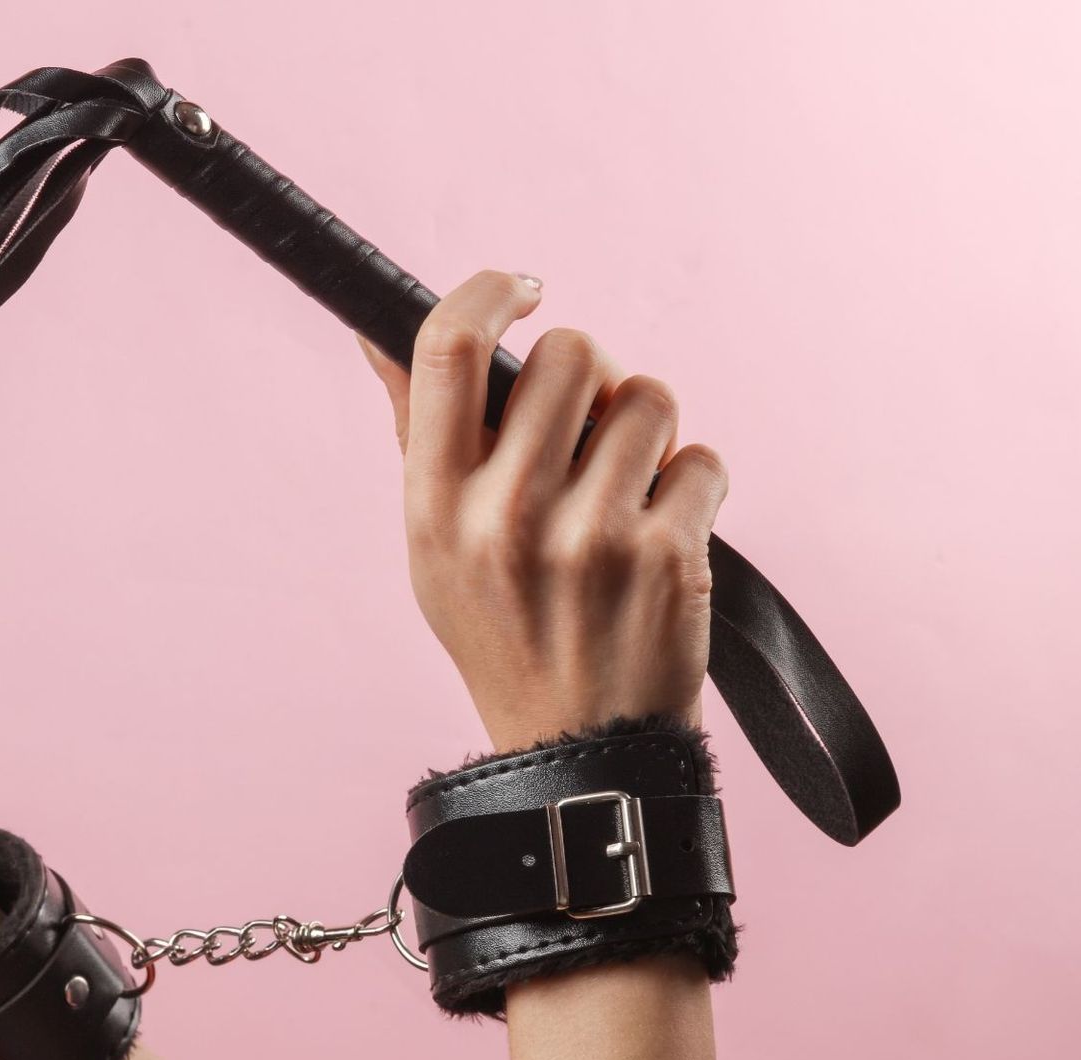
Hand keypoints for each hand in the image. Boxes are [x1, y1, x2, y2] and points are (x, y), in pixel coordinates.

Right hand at [358, 271, 728, 751]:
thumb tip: (378, 330)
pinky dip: (693, 485)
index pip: (448, 348)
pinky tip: (663, 535)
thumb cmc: (502, 629)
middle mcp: (504, 515)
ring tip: (626, 490)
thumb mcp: (432, 544)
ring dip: (647, 431)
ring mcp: (590, 536)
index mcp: (434, 505)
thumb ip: (418, 434)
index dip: (489, 292)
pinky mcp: (667, 557)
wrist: (580, 748)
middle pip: (573, 352)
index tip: (523, 290)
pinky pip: (702, 458)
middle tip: (588, 427)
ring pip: (649, 396)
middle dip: (593, 376)